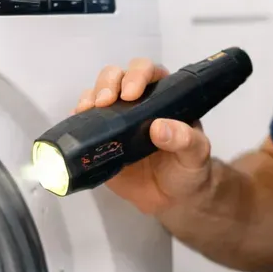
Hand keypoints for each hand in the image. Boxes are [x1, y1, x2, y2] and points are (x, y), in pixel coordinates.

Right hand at [76, 57, 212, 215]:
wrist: (170, 199)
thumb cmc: (188, 169)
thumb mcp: (196, 155)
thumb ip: (186, 140)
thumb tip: (159, 128)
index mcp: (163, 97)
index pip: (149, 72)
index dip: (137, 75)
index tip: (131, 93)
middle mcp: (137, 102)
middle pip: (117, 76)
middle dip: (108, 83)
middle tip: (105, 101)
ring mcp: (116, 119)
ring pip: (97, 93)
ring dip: (90, 97)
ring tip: (87, 110)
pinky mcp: (100, 139)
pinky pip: (85, 121)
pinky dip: (77, 118)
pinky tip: (76, 121)